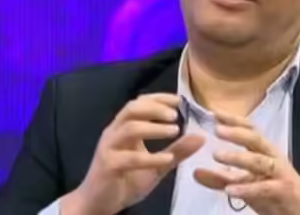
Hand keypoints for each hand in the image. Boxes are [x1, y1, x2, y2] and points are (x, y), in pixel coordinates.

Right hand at [62, 93, 204, 214]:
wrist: (98, 202)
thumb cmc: (125, 180)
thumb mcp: (157, 165)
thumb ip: (176, 151)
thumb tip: (200, 137)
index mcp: (123, 128)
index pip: (138, 104)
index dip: (158, 98)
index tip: (178, 100)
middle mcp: (114, 133)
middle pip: (131, 109)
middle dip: (154, 108)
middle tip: (175, 115)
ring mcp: (110, 148)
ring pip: (129, 128)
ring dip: (153, 127)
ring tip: (174, 130)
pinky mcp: (109, 166)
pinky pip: (130, 158)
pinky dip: (150, 158)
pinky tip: (167, 158)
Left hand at [193, 111, 299, 214]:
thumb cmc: (272, 192)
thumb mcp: (243, 184)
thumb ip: (219, 178)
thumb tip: (194, 172)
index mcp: (264, 151)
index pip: (250, 129)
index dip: (233, 120)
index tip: (214, 112)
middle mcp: (272, 158)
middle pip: (256, 140)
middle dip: (237, 133)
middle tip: (216, 129)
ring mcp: (279, 174)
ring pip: (260, 161)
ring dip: (238, 157)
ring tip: (216, 155)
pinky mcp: (283, 192)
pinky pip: (264, 188)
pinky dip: (247, 188)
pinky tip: (229, 189)